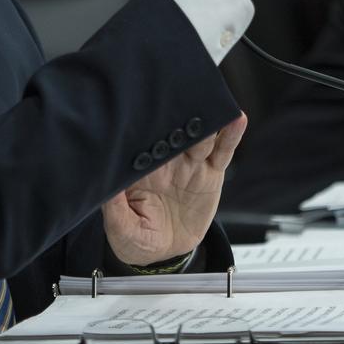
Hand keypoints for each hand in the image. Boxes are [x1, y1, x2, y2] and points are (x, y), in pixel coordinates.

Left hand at [102, 114, 247, 265]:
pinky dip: (231, 135)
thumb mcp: (121, 229)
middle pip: (174, 130)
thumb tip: (107, 188)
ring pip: (201, 136)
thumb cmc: (137, 238)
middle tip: (184, 90)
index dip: (146, 123)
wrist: (166, 254)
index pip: (144, 139)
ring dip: (206, 118)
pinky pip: (223, 152)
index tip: (147, 106)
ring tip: (212, 100)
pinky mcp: (211, 173)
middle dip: (179, 110)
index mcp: (142, 169)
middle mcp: (167, 161)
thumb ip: (115, 210)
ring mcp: (190, 165)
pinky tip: (236, 118)